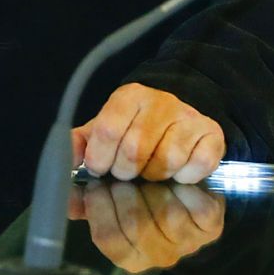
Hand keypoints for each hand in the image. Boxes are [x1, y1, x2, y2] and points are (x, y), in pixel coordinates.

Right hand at [68, 179, 224, 272]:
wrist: (179, 177)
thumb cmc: (134, 180)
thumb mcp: (102, 181)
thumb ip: (81, 190)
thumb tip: (68, 197)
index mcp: (127, 254)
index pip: (107, 238)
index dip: (100, 206)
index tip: (97, 183)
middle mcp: (157, 256)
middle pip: (136, 226)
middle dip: (125, 192)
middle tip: (123, 175)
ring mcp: (186, 244)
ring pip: (166, 214)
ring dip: (154, 187)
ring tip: (148, 176)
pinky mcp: (210, 227)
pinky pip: (197, 207)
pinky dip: (185, 189)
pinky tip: (176, 181)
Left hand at [72, 83, 225, 182]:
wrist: (179, 118)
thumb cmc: (134, 130)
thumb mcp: (103, 133)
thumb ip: (80, 147)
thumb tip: (61, 167)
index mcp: (128, 97)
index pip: (107, 129)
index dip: (100, 157)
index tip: (100, 168)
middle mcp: (160, 101)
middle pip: (135, 149)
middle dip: (125, 171)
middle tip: (126, 174)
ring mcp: (189, 117)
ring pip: (166, 160)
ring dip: (154, 176)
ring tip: (150, 172)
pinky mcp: (212, 134)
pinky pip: (197, 165)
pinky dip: (185, 177)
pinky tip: (177, 173)